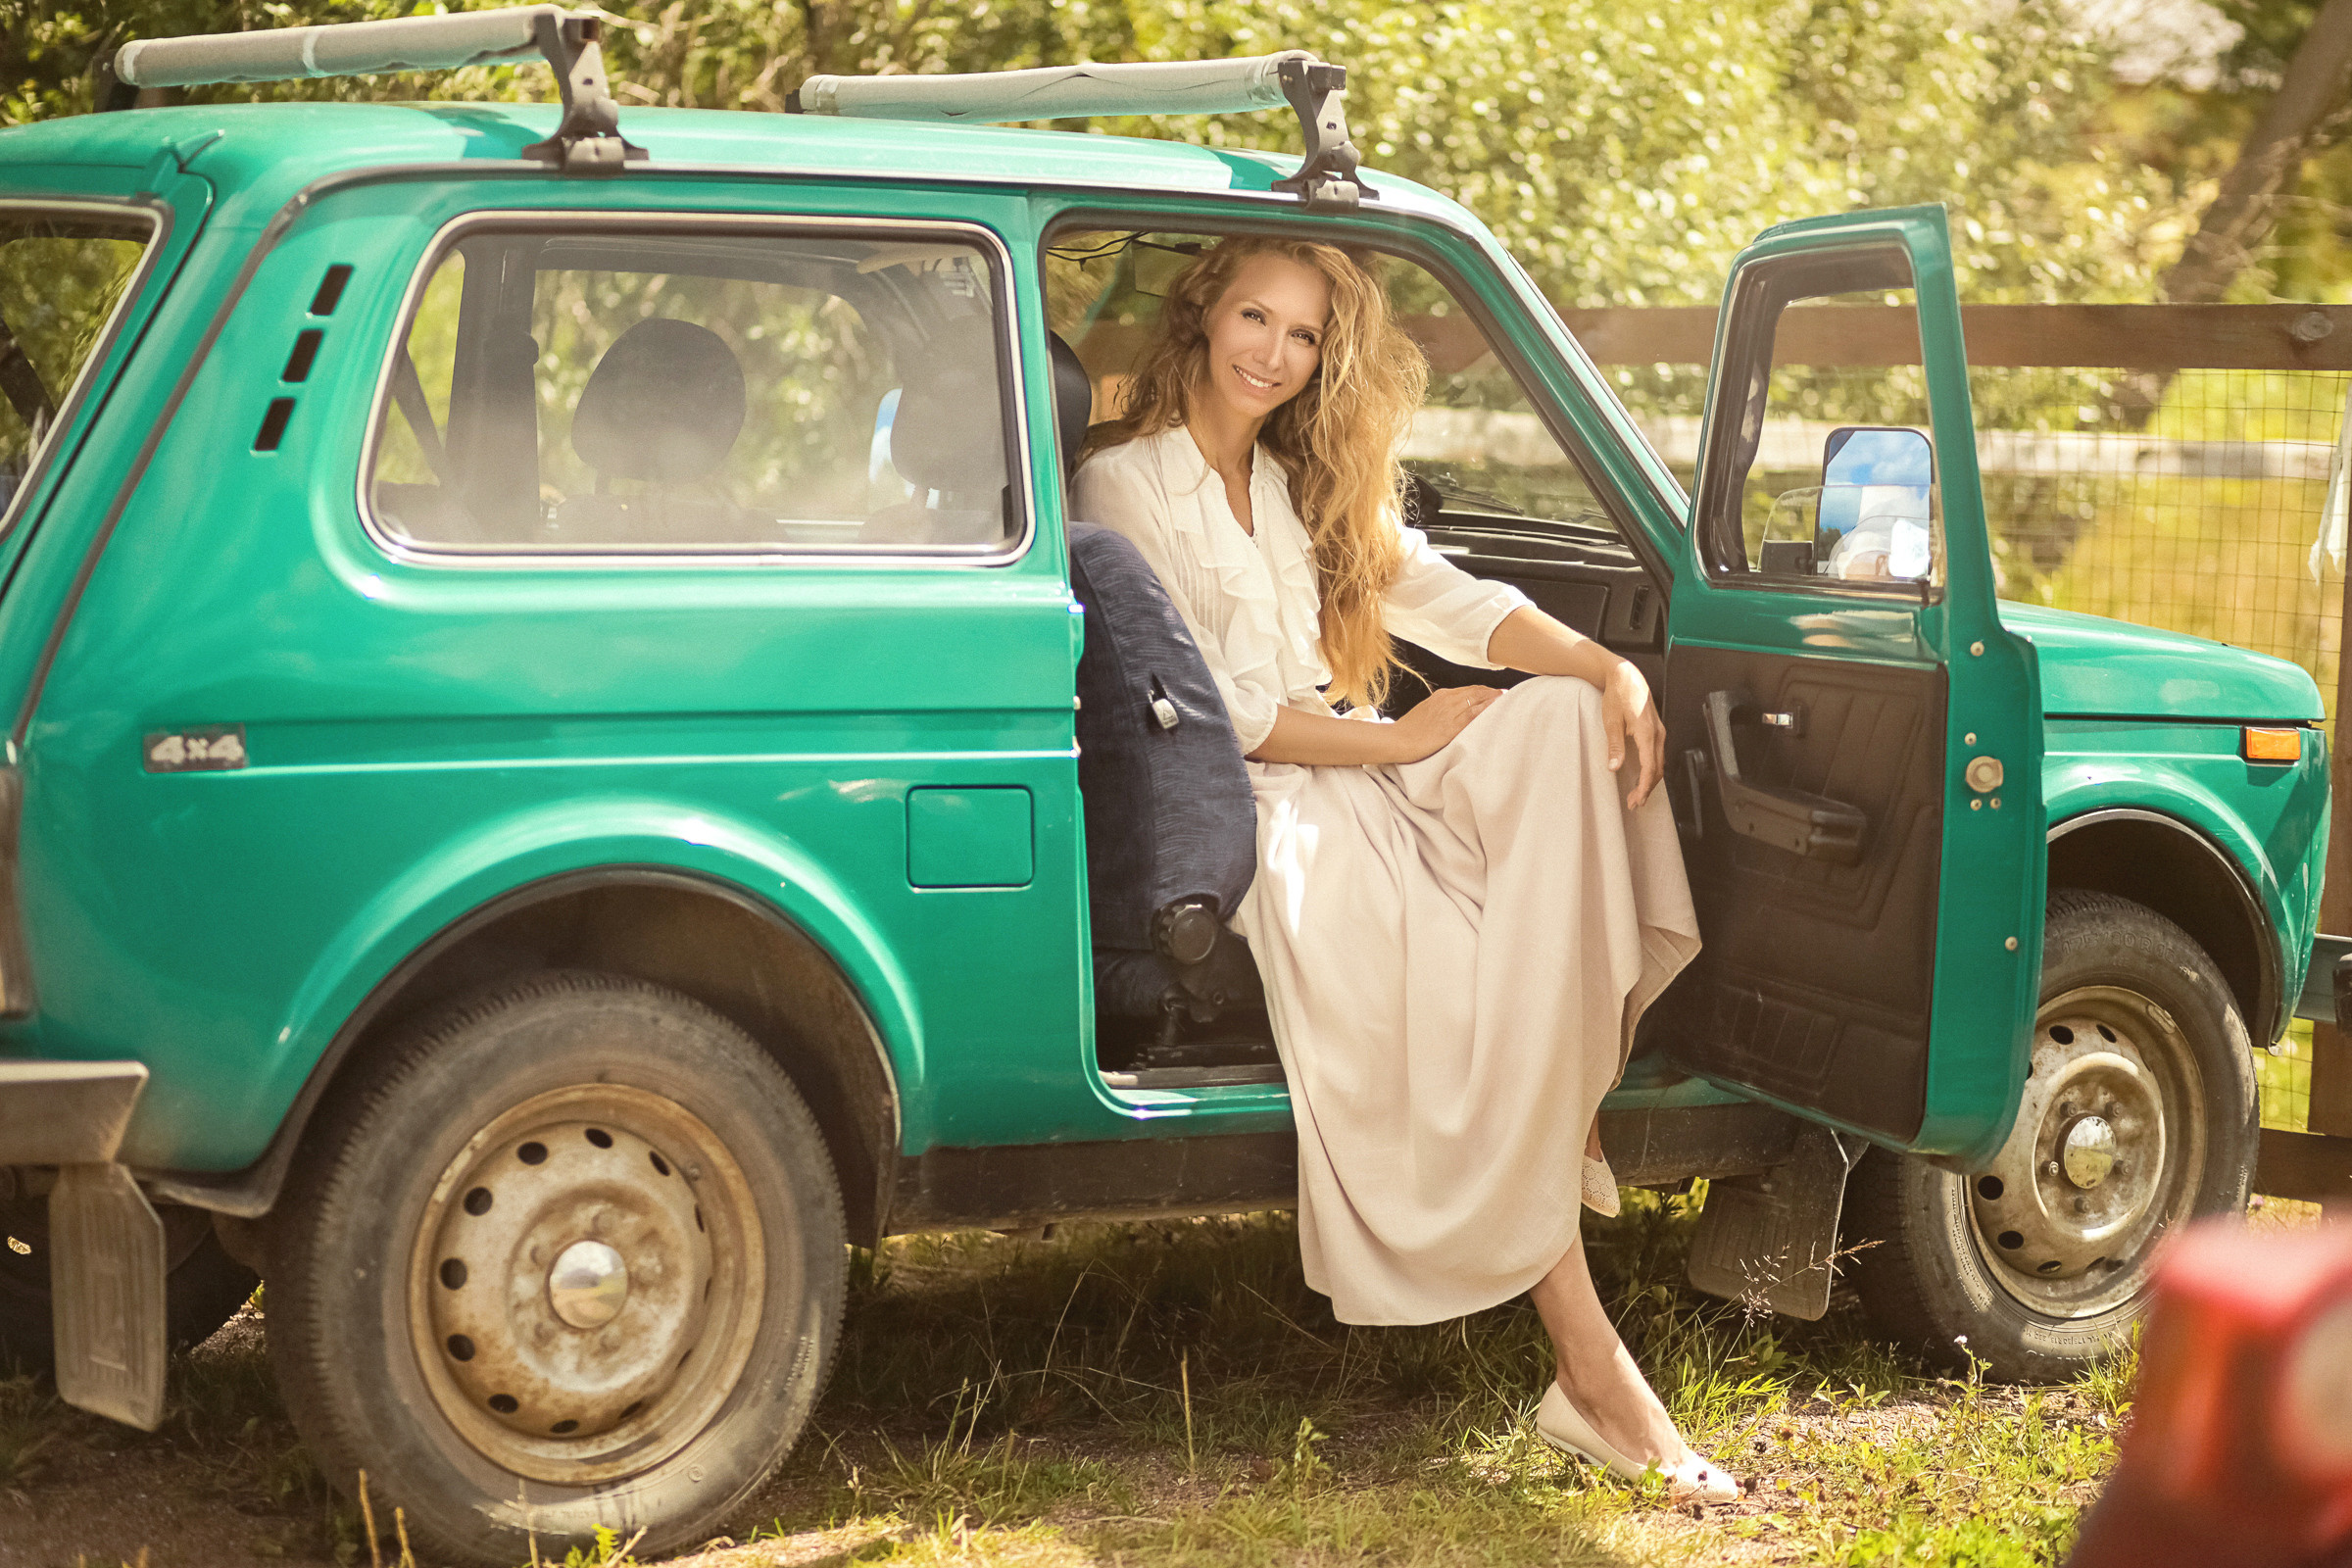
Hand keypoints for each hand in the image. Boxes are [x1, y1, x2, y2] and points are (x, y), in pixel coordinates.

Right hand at [1387, 684, 1501, 762]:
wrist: (1397, 740)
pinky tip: (1496, 707)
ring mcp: (1449, 712)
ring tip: (1505, 699)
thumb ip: (1439, 710)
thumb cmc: (1408, 731)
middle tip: (1505, 693)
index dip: (1482, 690)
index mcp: (1440, 696)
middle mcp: (1446, 699)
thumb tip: (1450, 713)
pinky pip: (1472, 714)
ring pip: (1476, 700)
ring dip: (1492, 698)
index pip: (1467, 690)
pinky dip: (1486, 708)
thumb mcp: (1424, 713)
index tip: (1494, 692)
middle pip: (1475, 692)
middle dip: (1491, 692)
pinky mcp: (1450, 726)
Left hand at [1603, 659, 1665, 808]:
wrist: (1626, 676)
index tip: (1637, 800)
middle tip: (1634, 804)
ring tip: (1636, 795)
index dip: (1644, 786)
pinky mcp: (1656, 731)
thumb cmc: (1618, 695)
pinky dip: (1651, 770)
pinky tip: (1642, 777)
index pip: (1650, 767)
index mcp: (1647, 733)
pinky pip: (1658, 755)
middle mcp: (1658, 734)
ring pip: (1659, 763)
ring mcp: (1659, 732)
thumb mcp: (1611, 721)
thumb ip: (1614, 746)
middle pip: (1658, 769)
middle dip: (1647, 789)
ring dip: (1649, 781)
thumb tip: (1614, 768)